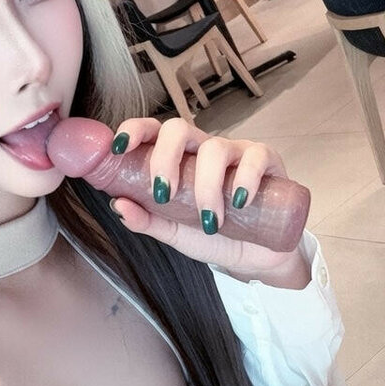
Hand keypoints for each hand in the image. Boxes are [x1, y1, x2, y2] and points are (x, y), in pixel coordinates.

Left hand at [109, 118, 310, 287]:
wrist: (256, 257)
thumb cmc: (212, 237)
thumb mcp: (174, 232)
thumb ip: (146, 220)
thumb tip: (117, 204)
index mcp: (175, 160)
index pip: (151, 131)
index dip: (134, 131)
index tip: (119, 149)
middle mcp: (201, 150)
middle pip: (178, 128)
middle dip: (165, 158)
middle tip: (163, 194)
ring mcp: (234, 153)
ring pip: (215, 148)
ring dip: (207, 187)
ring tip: (210, 222)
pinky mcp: (266, 162)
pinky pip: (256, 157)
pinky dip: (246, 178)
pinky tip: (240, 201)